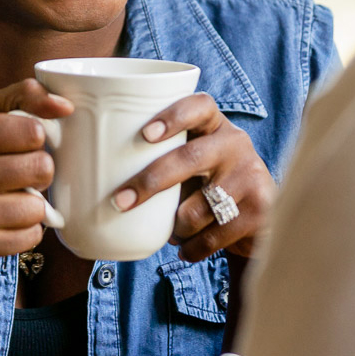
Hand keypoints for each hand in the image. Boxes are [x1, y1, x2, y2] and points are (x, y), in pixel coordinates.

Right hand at [0, 80, 71, 263]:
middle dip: (37, 170)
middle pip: (42, 168)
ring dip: (32, 204)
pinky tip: (5, 222)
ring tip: (9, 199)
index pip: (33, 131)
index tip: (19, 145)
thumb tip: (65, 106)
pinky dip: (26, 230)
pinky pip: (31, 238)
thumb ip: (20, 97)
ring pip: (38, 208)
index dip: (34, 138)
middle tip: (18, 173)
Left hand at [115, 93, 273, 261]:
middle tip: (119, 201)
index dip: (173, 116)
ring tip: (174, 230)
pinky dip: (190, 249)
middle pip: (190, 158)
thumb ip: (162, 157)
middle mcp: (236, 144)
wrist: (263, 218)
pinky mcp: (259, 212)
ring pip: (196, 209)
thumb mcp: (193, 161)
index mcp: (215, 125)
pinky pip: (210, 238)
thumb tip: (92, 175)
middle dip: (149, 182)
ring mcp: (251, 177)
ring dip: (176, 227)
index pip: (199, 106)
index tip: (145, 134)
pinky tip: (186, 249)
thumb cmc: (208, 184)